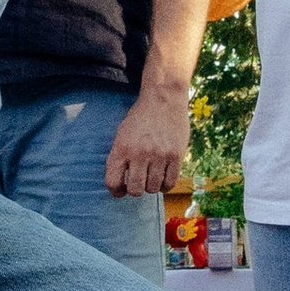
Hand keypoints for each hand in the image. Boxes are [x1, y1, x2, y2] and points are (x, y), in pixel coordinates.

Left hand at [108, 77, 192, 198]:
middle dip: (135, 190)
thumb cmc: (140, 117)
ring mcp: (159, 155)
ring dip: (151, 186)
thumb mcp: (122, 133)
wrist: (163, 99)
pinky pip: (170, 183)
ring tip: (152, 176)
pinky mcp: (176, 156)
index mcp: (122, 148)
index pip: (113, 182)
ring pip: (153, 188)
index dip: (116, 191)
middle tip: (139, 182)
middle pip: (135, 190)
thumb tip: (119, 184)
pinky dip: (165, 185)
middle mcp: (139, 153)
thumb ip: (119, 157)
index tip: (120, 190)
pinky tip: (163, 177)